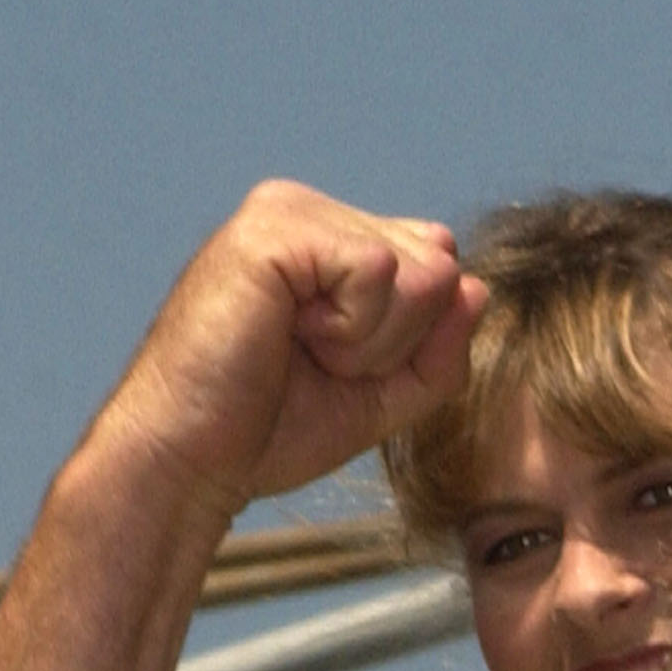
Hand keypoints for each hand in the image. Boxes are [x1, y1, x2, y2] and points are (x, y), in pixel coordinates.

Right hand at [92, 180, 483, 515]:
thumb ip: (441, 349)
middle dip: (395, 343)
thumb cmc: (272, 430)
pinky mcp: (273, 226)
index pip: (441, 270)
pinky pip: (379, 270)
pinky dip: (351, 328)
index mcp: (333, 242)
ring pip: (421, 270)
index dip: (411, 345)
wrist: (193, 460)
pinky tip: (288, 336)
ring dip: (372, 341)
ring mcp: (289, 211)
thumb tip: (478, 288)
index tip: (337, 371)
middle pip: (441, 269)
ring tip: (299, 350)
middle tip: (315, 364)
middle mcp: (311, 212)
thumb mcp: (386, 396)